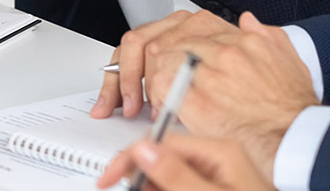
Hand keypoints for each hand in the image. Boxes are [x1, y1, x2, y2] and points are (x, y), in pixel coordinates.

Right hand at [97, 135, 273, 190]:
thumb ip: (179, 175)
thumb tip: (144, 150)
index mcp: (220, 150)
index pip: (163, 143)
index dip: (130, 159)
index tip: (109, 176)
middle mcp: (219, 156)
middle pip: (163, 156)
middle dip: (140, 173)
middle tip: (121, 184)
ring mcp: (218, 171)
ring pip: (171, 168)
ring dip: (152, 181)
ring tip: (141, 185)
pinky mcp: (218, 181)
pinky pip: (184, 176)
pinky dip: (166, 184)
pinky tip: (158, 186)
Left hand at [105, 10, 313, 177]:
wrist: (298, 137)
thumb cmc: (293, 108)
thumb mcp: (286, 58)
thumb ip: (265, 35)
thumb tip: (248, 21)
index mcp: (239, 37)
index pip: (189, 29)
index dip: (171, 49)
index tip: (165, 64)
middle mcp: (222, 49)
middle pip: (167, 40)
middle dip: (148, 62)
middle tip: (140, 82)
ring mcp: (208, 71)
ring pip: (159, 59)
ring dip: (146, 79)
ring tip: (144, 97)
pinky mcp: (197, 99)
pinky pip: (160, 87)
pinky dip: (151, 96)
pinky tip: (154, 109)